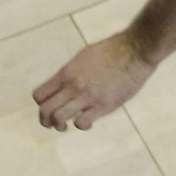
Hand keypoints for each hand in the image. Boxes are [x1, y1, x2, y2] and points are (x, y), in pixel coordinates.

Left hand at [33, 32, 156, 130]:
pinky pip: (81, 123)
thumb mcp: (85, 56)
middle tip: (54, 123)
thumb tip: (64, 82)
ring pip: (58, 118)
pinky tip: (89, 121)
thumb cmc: (113, 50)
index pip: (39, 95)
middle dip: (45, 121)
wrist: (136, 49)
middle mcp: (73, 86)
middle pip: (44, 111)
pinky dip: (82, 125)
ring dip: (60, 125)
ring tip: (68, 125)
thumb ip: (72, 72)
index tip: (52, 106)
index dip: (42, 104)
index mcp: (67, 73)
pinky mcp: (103, 105)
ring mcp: (87, 96)